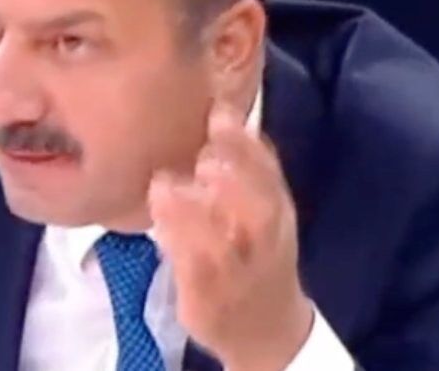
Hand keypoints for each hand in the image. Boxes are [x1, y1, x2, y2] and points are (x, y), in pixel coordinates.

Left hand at [148, 99, 313, 370]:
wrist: (267, 330)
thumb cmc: (256, 255)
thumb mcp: (261, 212)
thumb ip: (244, 169)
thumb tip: (218, 109)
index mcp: (279, 215)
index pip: (271, 176)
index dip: (247, 145)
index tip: (220, 113)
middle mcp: (266, 244)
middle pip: (260, 210)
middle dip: (236, 180)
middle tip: (204, 159)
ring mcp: (240, 275)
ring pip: (223, 246)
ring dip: (194, 215)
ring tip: (164, 185)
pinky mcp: (211, 300)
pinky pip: (195, 274)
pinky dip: (178, 249)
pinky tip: (159, 228)